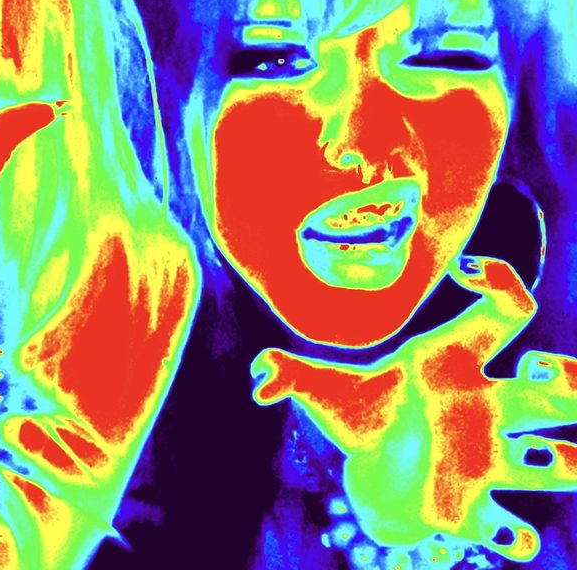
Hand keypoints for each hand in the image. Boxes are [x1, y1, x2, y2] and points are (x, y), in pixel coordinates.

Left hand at [251, 256, 576, 561]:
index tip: (466, 270)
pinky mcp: (476, 512)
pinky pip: (512, 529)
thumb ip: (287, 372)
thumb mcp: (323, 389)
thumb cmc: (360, 416)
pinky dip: (515, 535)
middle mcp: (488, 407)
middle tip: (537, 373)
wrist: (370, 477)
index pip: (507, 311)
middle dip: (565, 380)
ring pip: (561, 460)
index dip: (503, 280)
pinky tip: (505, 533)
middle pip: (555, 387)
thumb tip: (259, 378)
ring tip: (549, 458)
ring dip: (566, 459)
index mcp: (455, 364)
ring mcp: (490, 460)